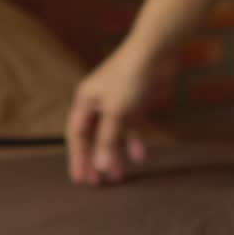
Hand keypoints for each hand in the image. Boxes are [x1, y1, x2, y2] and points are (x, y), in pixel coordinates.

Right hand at [66, 47, 155, 184]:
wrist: (156, 50)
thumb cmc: (131, 76)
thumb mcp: (117, 112)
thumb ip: (108, 141)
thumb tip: (101, 168)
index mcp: (86, 101)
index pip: (77, 136)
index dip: (78, 158)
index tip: (81, 180)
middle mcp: (98, 103)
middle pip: (94, 138)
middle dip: (95, 161)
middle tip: (98, 184)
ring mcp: (118, 103)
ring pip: (113, 135)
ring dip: (115, 155)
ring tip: (118, 177)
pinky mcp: (136, 102)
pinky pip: (132, 128)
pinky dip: (134, 142)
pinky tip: (140, 157)